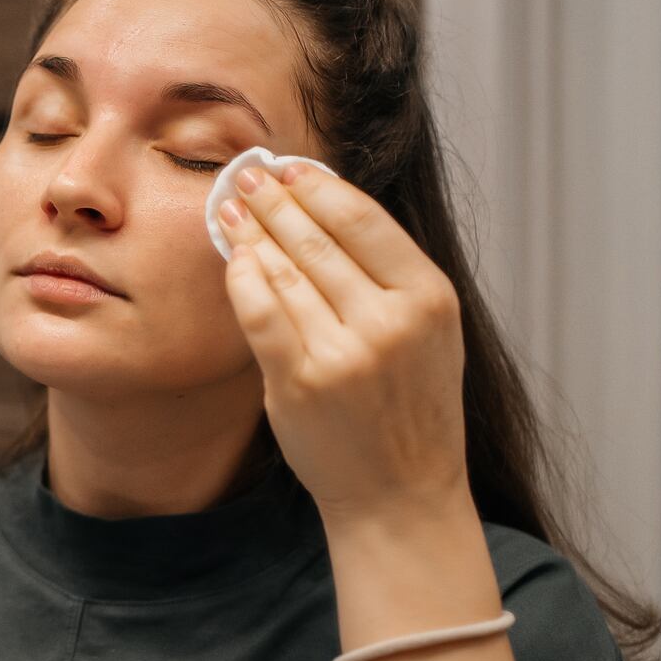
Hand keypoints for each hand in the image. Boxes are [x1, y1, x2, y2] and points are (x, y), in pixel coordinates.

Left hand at [216, 160, 469, 521]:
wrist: (399, 493)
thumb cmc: (408, 407)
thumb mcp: (426, 332)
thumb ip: (385, 275)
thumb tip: (322, 207)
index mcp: (430, 298)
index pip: (362, 219)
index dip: (317, 186)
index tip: (289, 168)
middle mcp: (390, 321)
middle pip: (317, 239)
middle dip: (274, 201)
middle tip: (246, 178)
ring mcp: (344, 353)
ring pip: (284, 271)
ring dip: (252, 234)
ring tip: (231, 212)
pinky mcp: (301, 382)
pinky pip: (259, 312)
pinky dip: (241, 279)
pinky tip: (233, 259)